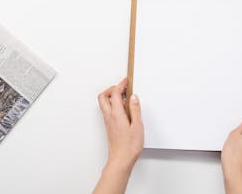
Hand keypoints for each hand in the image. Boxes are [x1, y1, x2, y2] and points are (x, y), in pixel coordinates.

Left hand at [93, 78, 143, 193]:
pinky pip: (108, 110)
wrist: (121, 160)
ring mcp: (108, 121)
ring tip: (125, 97)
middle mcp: (109, 116)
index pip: (115, 93)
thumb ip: (135, 109)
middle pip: (103, 96)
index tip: (126, 81)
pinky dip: (114, 105)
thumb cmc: (129, 146)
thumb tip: (133, 97)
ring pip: (104, 103)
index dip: (120, 84)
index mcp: (116, 114)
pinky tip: (124, 109)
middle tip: (122, 88)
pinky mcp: (109, 126)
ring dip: (112, 96)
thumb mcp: (137, 126)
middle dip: (112, 88)